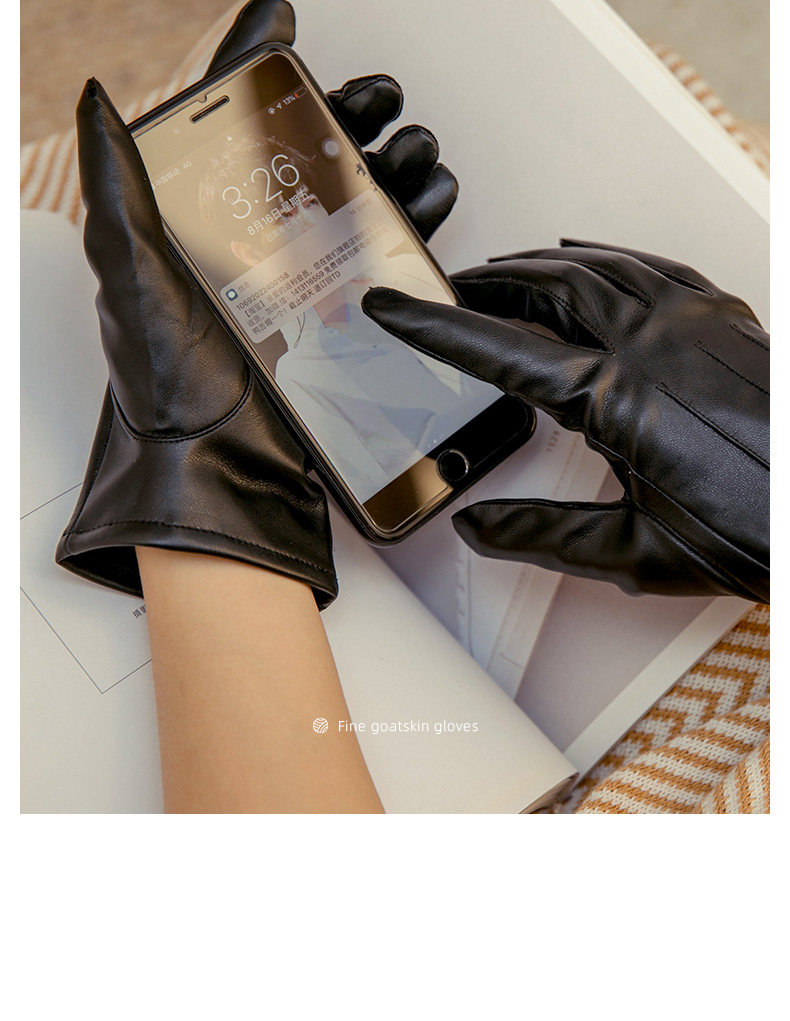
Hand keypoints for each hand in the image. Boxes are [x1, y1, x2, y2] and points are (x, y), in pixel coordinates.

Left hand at [56, 0, 457, 606]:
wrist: (226, 471)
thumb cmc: (176, 389)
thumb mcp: (134, 280)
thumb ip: (120, 191)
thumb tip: (99, 103)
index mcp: (195, 226)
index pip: (226, 126)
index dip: (255, 65)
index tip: (282, 19)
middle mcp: (248, 247)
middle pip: (303, 155)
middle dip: (346, 112)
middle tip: (374, 95)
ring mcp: (296, 281)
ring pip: (351, 199)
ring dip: (390, 162)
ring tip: (414, 147)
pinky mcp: (337, 316)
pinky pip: (380, 254)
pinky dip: (410, 220)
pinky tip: (426, 201)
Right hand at [363, 240, 768, 601]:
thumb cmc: (760, 529)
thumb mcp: (639, 552)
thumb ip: (545, 536)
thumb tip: (478, 528)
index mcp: (619, 399)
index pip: (501, 352)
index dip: (436, 328)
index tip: (393, 308)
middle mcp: (652, 342)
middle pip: (545, 288)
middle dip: (487, 286)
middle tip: (449, 292)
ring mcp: (693, 319)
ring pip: (595, 266)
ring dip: (540, 266)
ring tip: (505, 276)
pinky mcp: (725, 315)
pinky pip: (649, 265)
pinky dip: (604, 258)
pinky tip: (590, 260)